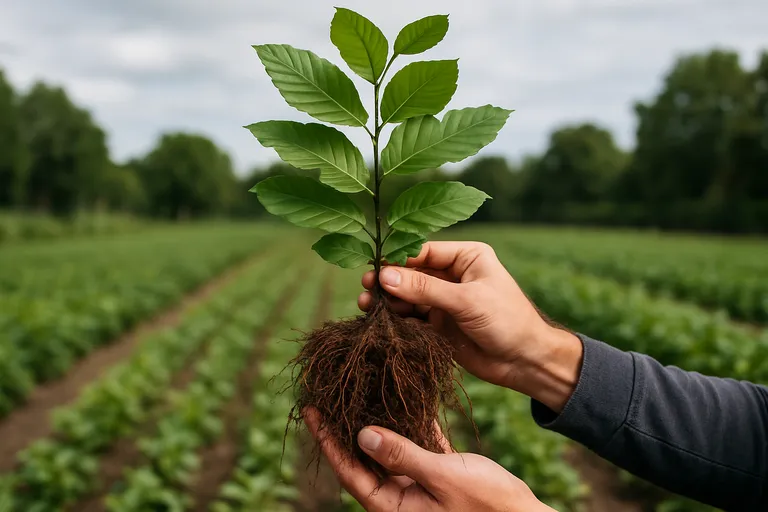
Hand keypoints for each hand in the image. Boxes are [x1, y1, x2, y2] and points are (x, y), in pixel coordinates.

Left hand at [304, 408, 552, 511]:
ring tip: (361, 388)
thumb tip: (362, 435)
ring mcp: (422, 486)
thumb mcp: (443, 478)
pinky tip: (406, 397)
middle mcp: (403, 498)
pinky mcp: (442, 474)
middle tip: (330, 392)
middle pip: (365, 457)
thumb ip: (403, 455)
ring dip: (379, 420)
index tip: (311, 408)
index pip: (350, 470)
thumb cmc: (489, 507)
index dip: (328, 439)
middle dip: (348, 426)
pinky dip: (413, 423)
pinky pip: (419, 445)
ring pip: (392, 448)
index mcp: (395, 507)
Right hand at [359, 241, 581, 411]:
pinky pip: (412, 317)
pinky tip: (379, 321)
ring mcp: (444, 300)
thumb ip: (425, 289)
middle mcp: (453, 275)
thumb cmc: (507, 321)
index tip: (373, 267)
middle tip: (366, 287)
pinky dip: (396, 319)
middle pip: (412, 273)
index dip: (397, 259)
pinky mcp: (439, 324)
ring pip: (408, 296)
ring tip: (366, 306)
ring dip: (388, 301)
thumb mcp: (467, 301)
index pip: (424, 251)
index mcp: (466, 257)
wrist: (526, 361)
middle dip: (389, 280)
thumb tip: (385, 276)